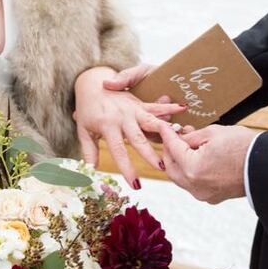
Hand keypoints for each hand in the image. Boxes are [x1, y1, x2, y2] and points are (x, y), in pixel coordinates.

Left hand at [73, 66, 182, 188]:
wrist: (91, 84)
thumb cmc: (86, 110)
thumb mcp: (84, 132)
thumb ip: (89, 152)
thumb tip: (90, 173)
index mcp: (107, 126)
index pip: (118, 151)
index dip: (128, 169)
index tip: (136, 184)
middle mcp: (122, 118)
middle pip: (138, 139)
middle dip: (150, 154)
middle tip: (162, 168)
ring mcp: (132, 109)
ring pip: (151, 123)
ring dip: (164, 133)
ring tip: (176, 142)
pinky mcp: (139, 103)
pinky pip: (156, 106)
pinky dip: (169, 107)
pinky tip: (183, 108)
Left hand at [157, 123, 260, 203]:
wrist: (266, 166)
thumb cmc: (243, 146)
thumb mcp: (214, 133)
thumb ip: (191, 136)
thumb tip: (179, 136)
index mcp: (193, 168)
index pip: (172, 148)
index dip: (167, 134)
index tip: (163, 126)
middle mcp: (195, 186)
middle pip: (170, 167)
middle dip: (169, 151)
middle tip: (174, 136)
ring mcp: (203, 194)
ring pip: (180, 178)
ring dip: (179, 162)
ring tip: (187, 145)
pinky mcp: (212, 197)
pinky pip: (193, 184)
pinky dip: (190, 171)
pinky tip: (197, 158)